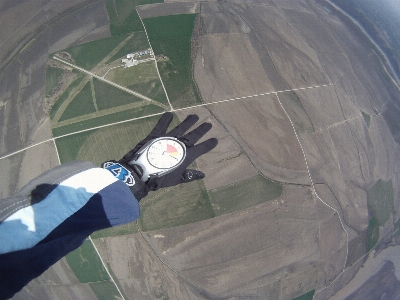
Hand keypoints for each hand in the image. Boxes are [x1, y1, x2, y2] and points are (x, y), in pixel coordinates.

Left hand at [102, 112, 216, 198]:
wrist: (140, 173)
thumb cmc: (159, 179)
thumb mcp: (176, 180)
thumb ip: (189, 176)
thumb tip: (202, 175)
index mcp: (186, 156)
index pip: (201, 148)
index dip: (208, 144)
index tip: (215, 140)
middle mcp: (179, 145)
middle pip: (193, 135)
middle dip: (202, 129)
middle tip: (209, 124)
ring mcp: (167, 138)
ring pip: (181, 127)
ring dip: (189, 122)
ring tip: (195, 116)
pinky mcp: (155, 135)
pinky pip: (162, 125)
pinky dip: (165, 119)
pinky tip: (169, 114)